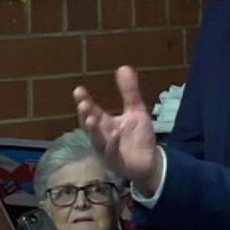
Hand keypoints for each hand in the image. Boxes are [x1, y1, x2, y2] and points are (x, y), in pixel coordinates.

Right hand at [74, 66, 163, 194]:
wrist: (151, 162)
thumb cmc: (139, 137)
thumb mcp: (136, 111)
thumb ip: (129, 92)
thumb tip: (124, 67)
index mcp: (105, 124)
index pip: (91, 110)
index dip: (84, 101)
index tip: (78, 90)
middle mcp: (103, 136)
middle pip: (90, 125)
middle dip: (85, 114)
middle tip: (83, 103)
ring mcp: (108, 150)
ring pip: (97, 140)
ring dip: (94, 130)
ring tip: (91, 118)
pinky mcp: (117, 162)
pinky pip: (112, 153)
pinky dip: (112, 144)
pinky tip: (115, 134)